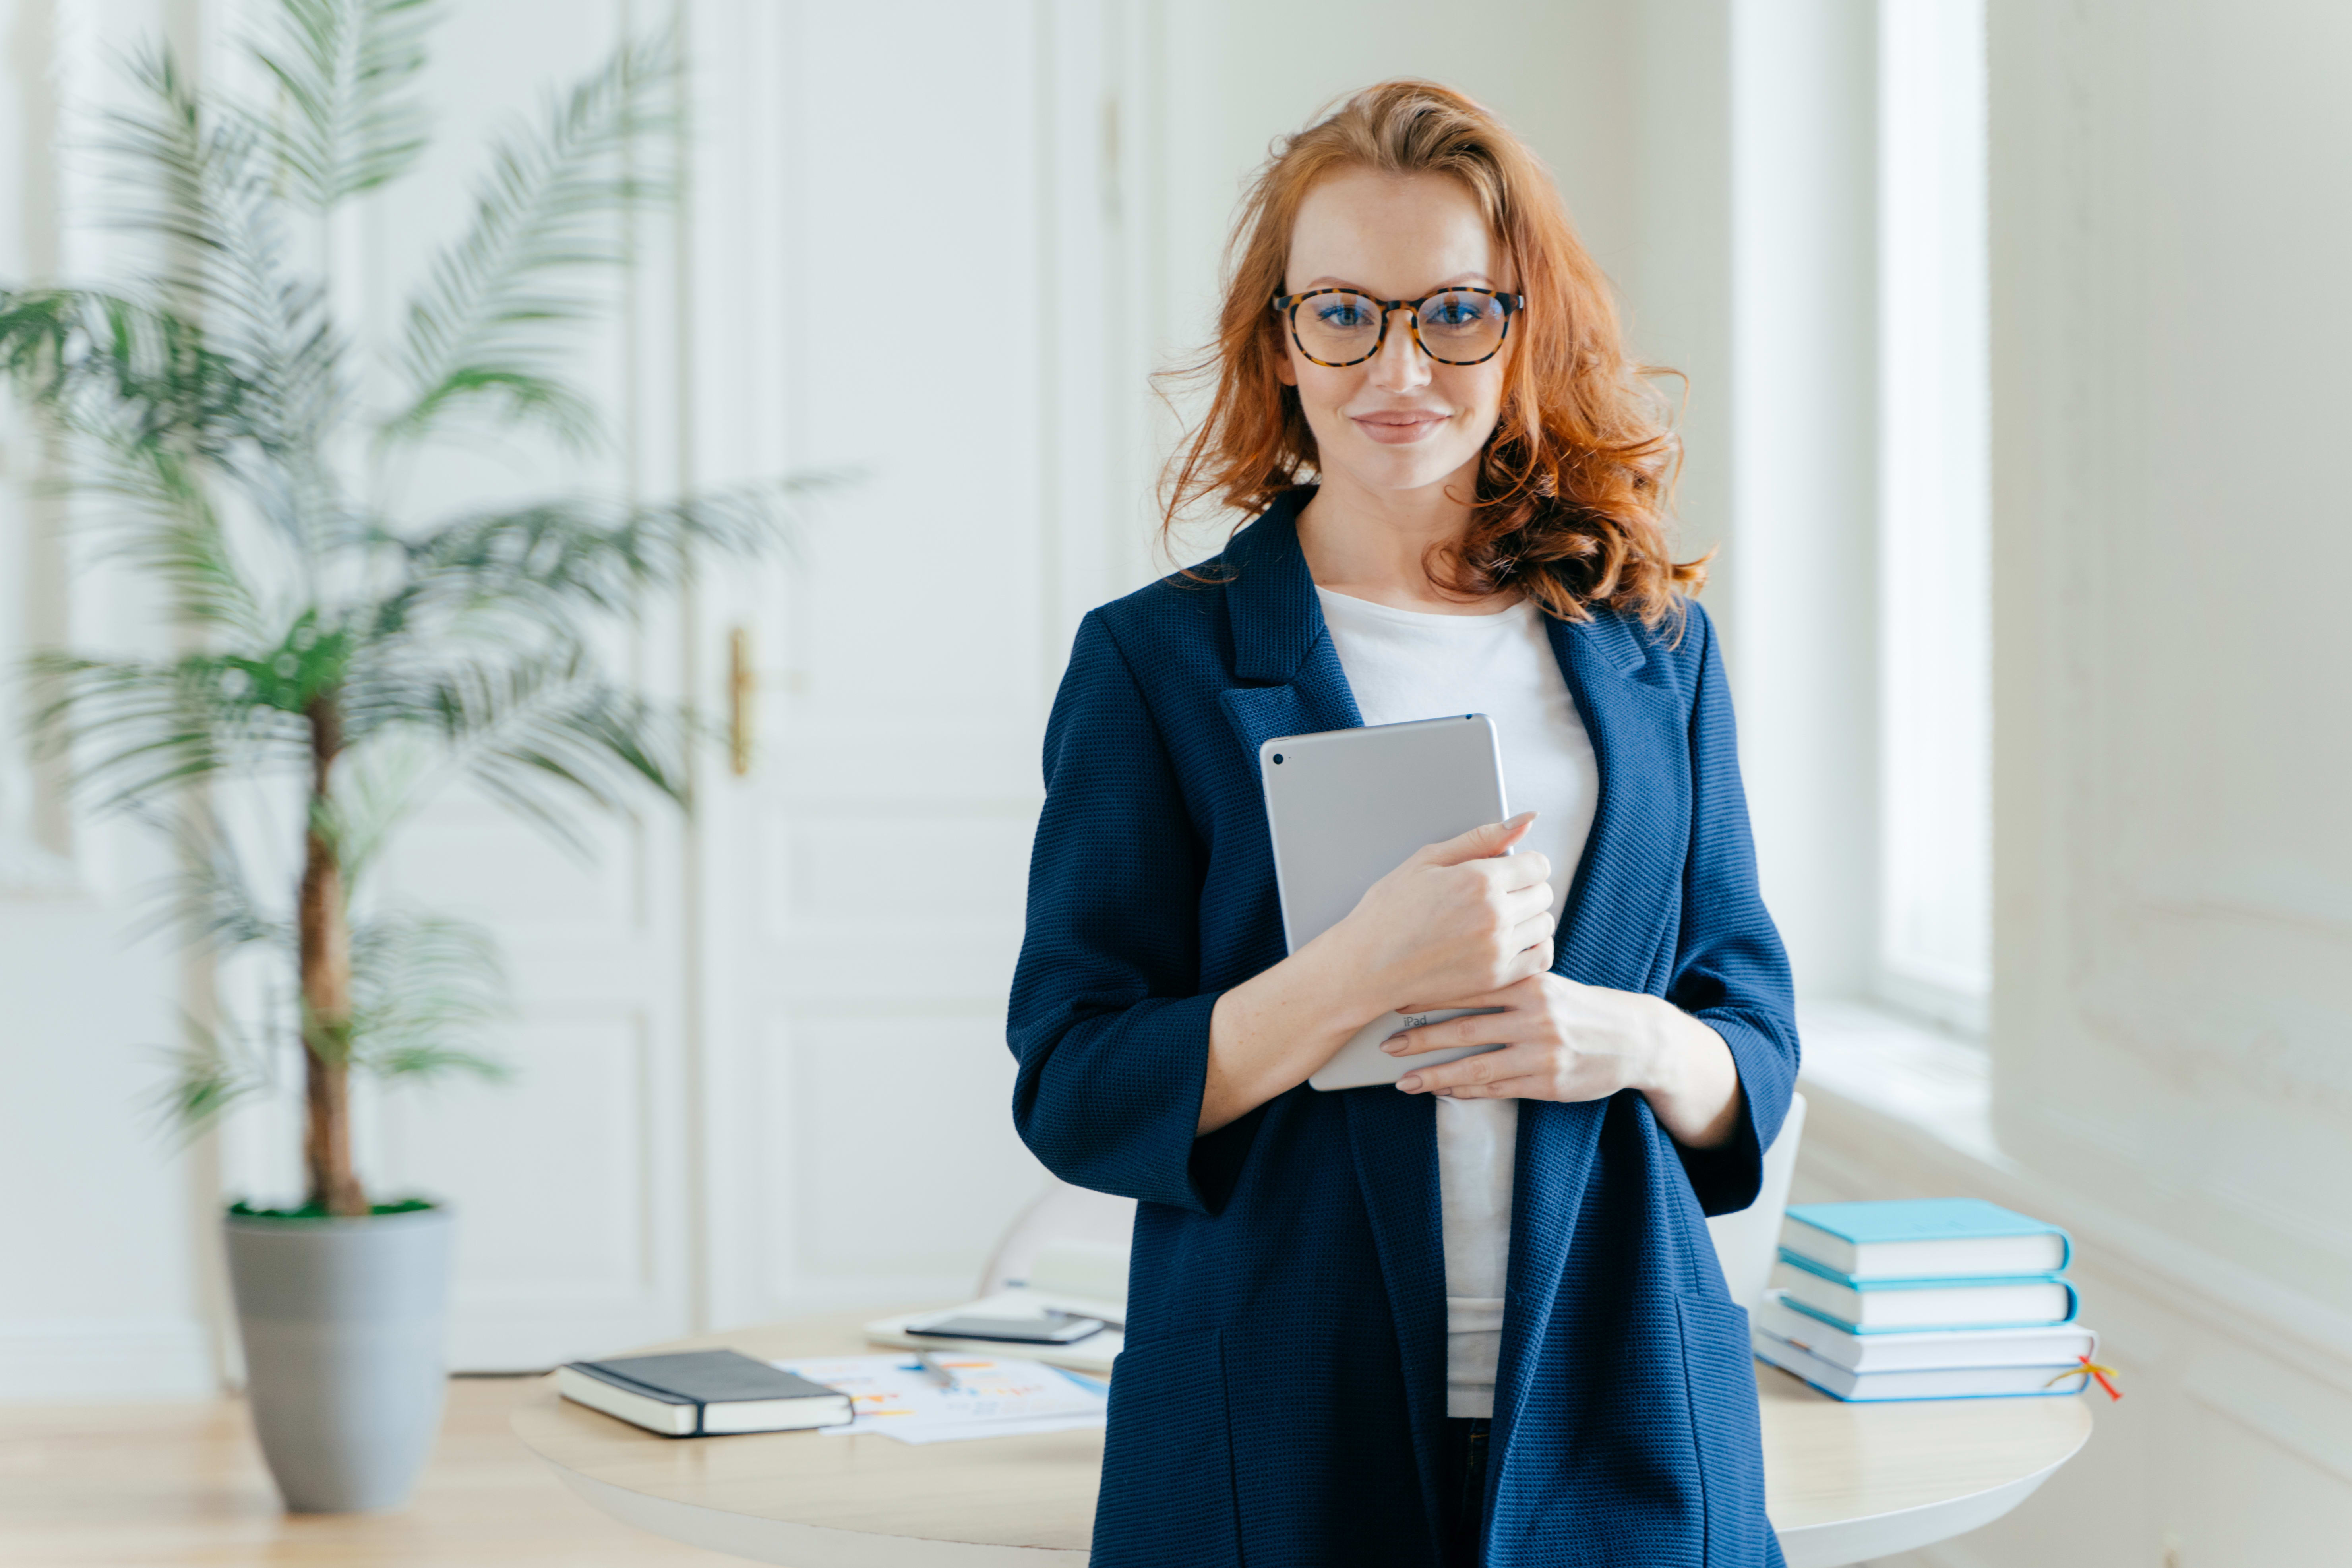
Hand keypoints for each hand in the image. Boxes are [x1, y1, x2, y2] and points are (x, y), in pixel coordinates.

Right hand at [1319, 811, 1556, 1017]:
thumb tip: (1525, 820)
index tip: (1506, 871)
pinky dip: (1532, 947)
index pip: (1537, 865)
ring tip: (1498, 919)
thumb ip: (1481, 838)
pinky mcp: (1496, 977)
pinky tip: (1510, 942)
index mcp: (1479, 880)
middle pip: (1544, 893)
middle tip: (1496, 895)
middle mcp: (1494, 915)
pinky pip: (1541, 957)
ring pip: (1545, 924)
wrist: (1367, 965)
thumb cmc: (1389, 912)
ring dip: (1529, 918)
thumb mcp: (1428, 860)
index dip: (1522, 864)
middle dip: (1525, 888)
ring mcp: (1497, 949)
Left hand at [1382, 973, 1745, 1148]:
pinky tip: (1442, 1090)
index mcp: (1531, 984)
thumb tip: (1456, 978)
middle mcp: (1534, 1016)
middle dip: (1421, 1036)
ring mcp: (1541, 1053)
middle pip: (1465, 1027)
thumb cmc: (1584, 1007)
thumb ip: (1510, 982)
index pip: (1470, 985)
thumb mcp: (1550, 983)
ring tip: (1404, 1080)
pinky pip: (1497, 1089)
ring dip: (1435, 1074)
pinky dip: (1466, 1090)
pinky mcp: (1548, 1083)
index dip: (1430, 993)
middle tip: (1387, 1043)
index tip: (1396, 997)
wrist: (1635, 1039)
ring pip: (1476, 1065)